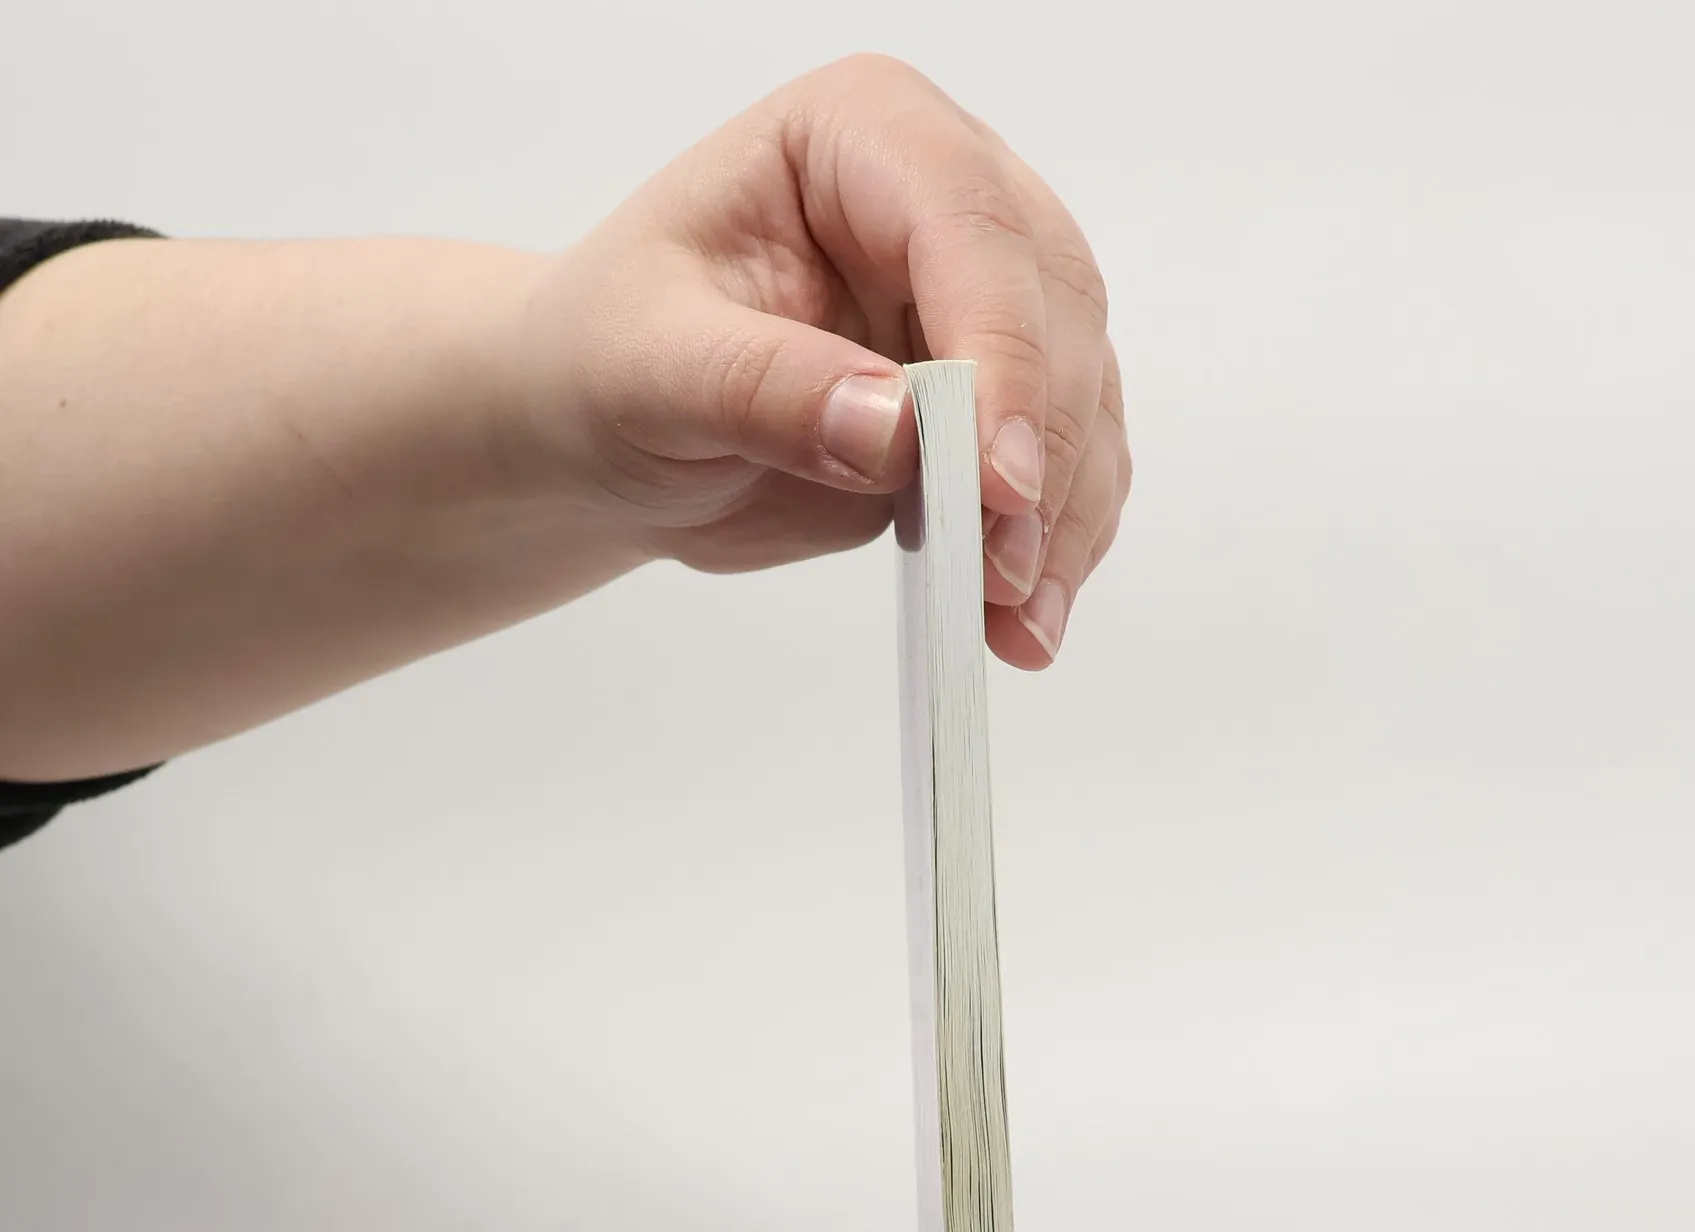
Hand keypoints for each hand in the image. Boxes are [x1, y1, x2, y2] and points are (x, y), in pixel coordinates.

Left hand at [524, 53, 1130, 667]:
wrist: (606, 431)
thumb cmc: (606, 358)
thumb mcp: (648, 367)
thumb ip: (767, 388)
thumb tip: (895, 428)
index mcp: (863, 137)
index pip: (970, 224)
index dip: (1002, 351)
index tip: (996, 479)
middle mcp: (949, 205)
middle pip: (1055, 314)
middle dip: (1041, 453)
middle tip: (1002, 570)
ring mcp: (985, 307)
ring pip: (1080, 401)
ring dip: (1062, 521)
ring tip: (1016, 622)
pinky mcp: (997, 406)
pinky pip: (1064, 470)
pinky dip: (1055, 550)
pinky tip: (1022, 619)